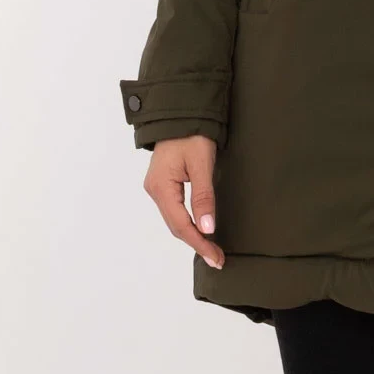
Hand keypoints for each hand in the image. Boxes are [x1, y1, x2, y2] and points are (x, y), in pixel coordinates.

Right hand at [144, 134, 224, 268]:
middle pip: (176, 226)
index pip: (181, 224)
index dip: (199, 243)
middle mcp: (155, 191)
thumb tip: (208, 228)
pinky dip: (188, 225)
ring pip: (175, 221)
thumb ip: (204, 197)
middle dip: (197, 244)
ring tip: (212, 251)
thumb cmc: (192, 135)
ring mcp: (157, 188)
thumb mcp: (201, 165)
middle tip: (218, 259)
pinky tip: (200, 232)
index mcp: (161, 187)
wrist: (180, 113)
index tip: (215, 258)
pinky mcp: (163, 185)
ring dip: (193, 236)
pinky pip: (174, 211)